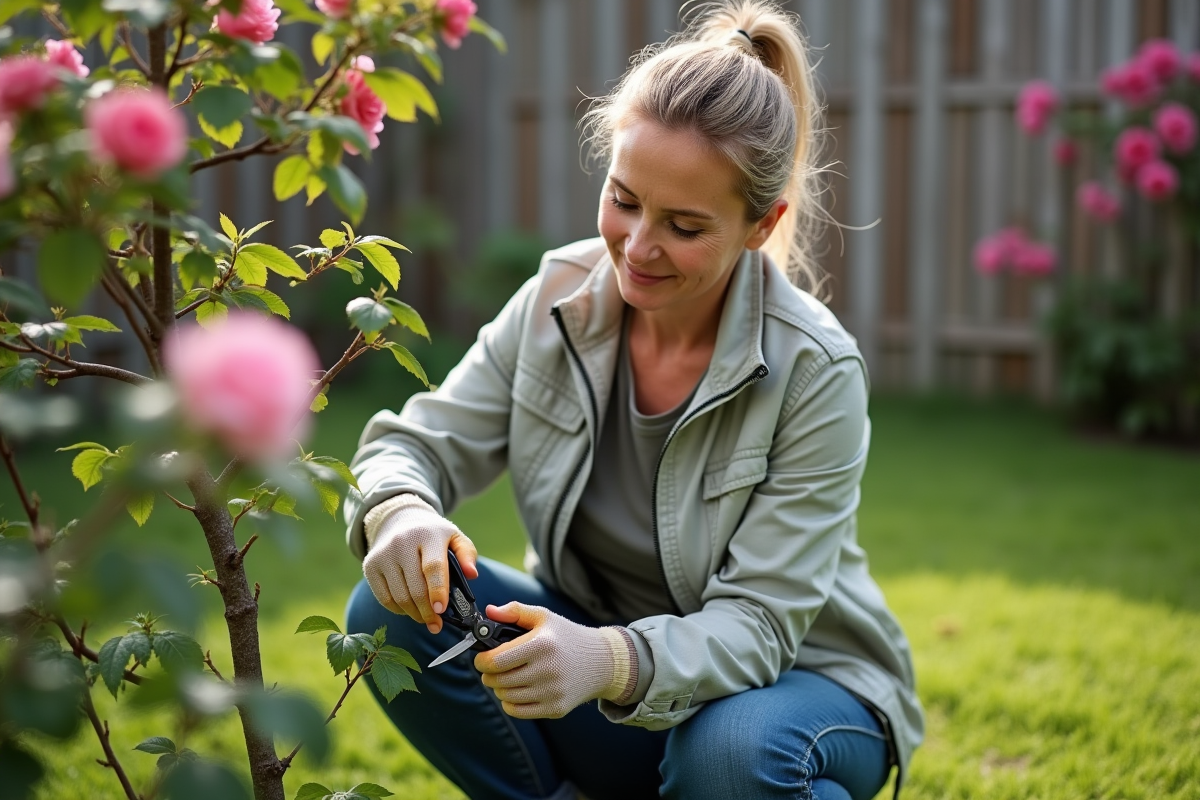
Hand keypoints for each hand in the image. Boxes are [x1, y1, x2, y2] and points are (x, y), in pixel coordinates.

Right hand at [362, 494, 478, 634]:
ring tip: (425, 618)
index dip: (437, 591)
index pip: (433, 567)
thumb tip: (472, 574)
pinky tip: (409, 609)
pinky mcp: (370, 566)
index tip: (441, 610)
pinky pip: (385, 598)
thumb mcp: (453, 537)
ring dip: (414, 614)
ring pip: (400, 597)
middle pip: (415, 588)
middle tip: (437, 624)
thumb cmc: (432, 536)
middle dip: (428, 611)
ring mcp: (383, 555)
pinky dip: (399, 610)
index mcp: (428, 534)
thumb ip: (467, 554)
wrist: (399, 521)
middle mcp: (402, 543)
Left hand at [474, 602, 635, 718]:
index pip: (496, 660)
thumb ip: (515, 611)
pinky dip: (509, 703)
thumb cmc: (568, 637)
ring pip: (506, 696)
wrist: (602, 662)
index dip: (482, 660)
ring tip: (505, 677)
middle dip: (488, 674)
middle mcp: (547, 670)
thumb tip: (489, 611)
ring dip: (499, 688)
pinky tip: (515, 691)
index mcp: (541, 645)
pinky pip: (518, 711)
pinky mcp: (556, 709)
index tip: (481, 658)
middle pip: (498, 680)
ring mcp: (552, 692)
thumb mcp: (544, 617)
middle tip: (491, 668)